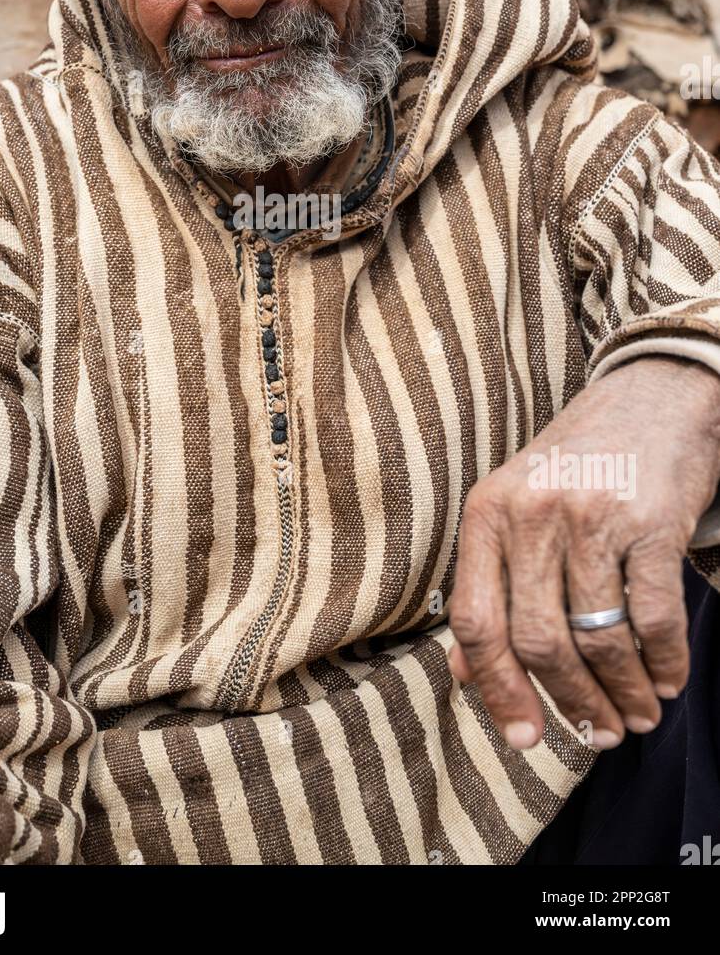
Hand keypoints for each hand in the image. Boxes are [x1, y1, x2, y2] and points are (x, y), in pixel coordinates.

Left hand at [447, 357, 719, 750]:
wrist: (653, 396)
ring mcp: (592, 515)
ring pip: (598, 638)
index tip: (524, 737)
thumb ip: (489, 583)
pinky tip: (667, 680)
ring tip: (637, 716)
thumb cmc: (579, 463)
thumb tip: (466, 675)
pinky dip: (664, 663)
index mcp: (487, 512)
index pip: (477, 621)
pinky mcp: (652, 521)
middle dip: (570, 702)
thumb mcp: (516, 506)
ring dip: (622, 694)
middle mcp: (533, 513)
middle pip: (539, 640)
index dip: (498, 690)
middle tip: (598, 734)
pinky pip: (654, 618)